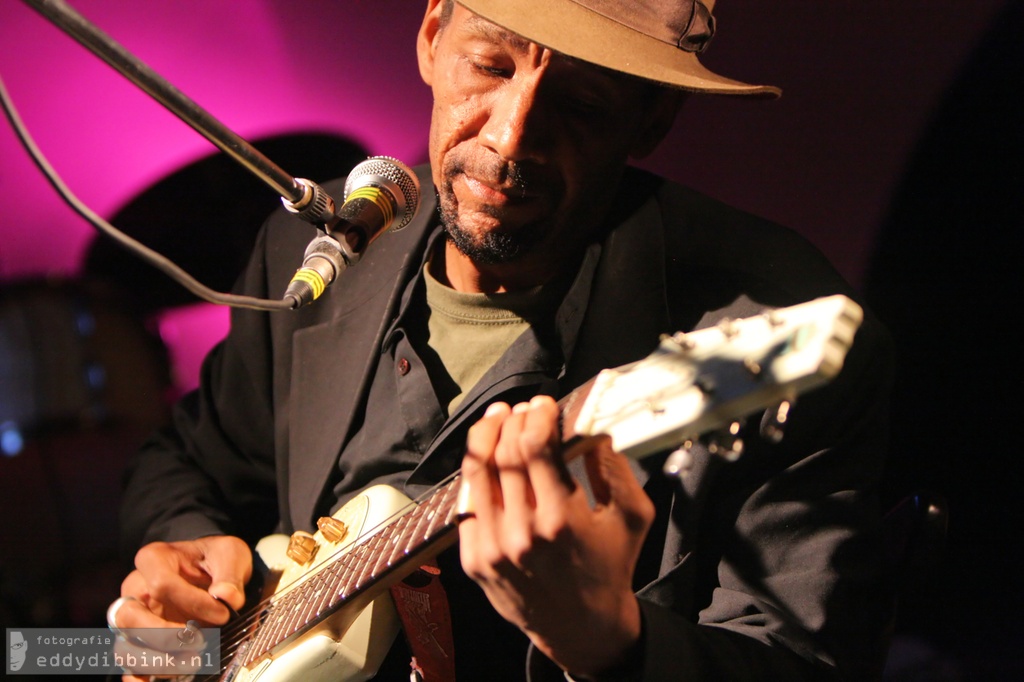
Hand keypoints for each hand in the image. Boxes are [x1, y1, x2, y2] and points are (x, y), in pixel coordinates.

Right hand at [111, 535, 250, 681]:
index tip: (223, 613)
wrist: (210, 568)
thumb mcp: (229, 554)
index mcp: (154, 560)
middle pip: (128, 618)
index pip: (161, 585)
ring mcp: (135, 618)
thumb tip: (227, 597)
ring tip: (191, 662)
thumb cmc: (214, 559)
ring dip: (156, 662)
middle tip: (199, 641)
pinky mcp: (140, 642)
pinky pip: (129, 666)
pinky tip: (167, 679)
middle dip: (163, 636)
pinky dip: (141, 678)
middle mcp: (136, 590)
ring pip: (124, 647)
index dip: (193, 603)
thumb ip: (229, 574)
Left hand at [459, 396, 654, 675]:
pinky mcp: (474, 559)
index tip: (544, 403)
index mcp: (561, 520)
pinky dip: (475, 472)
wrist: (582, 627)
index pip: (535, 447)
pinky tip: (486, 455)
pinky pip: (466, 503)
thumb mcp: (632, 517)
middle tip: (524, 408)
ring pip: (477, 473)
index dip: (537, 416)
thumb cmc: (611, 567)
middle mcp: (521, 532)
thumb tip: (595, 426)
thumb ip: (617, 468)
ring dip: (485, 436)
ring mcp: (492, 547)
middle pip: (505, 453)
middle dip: (514, 420)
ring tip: (496, 417)